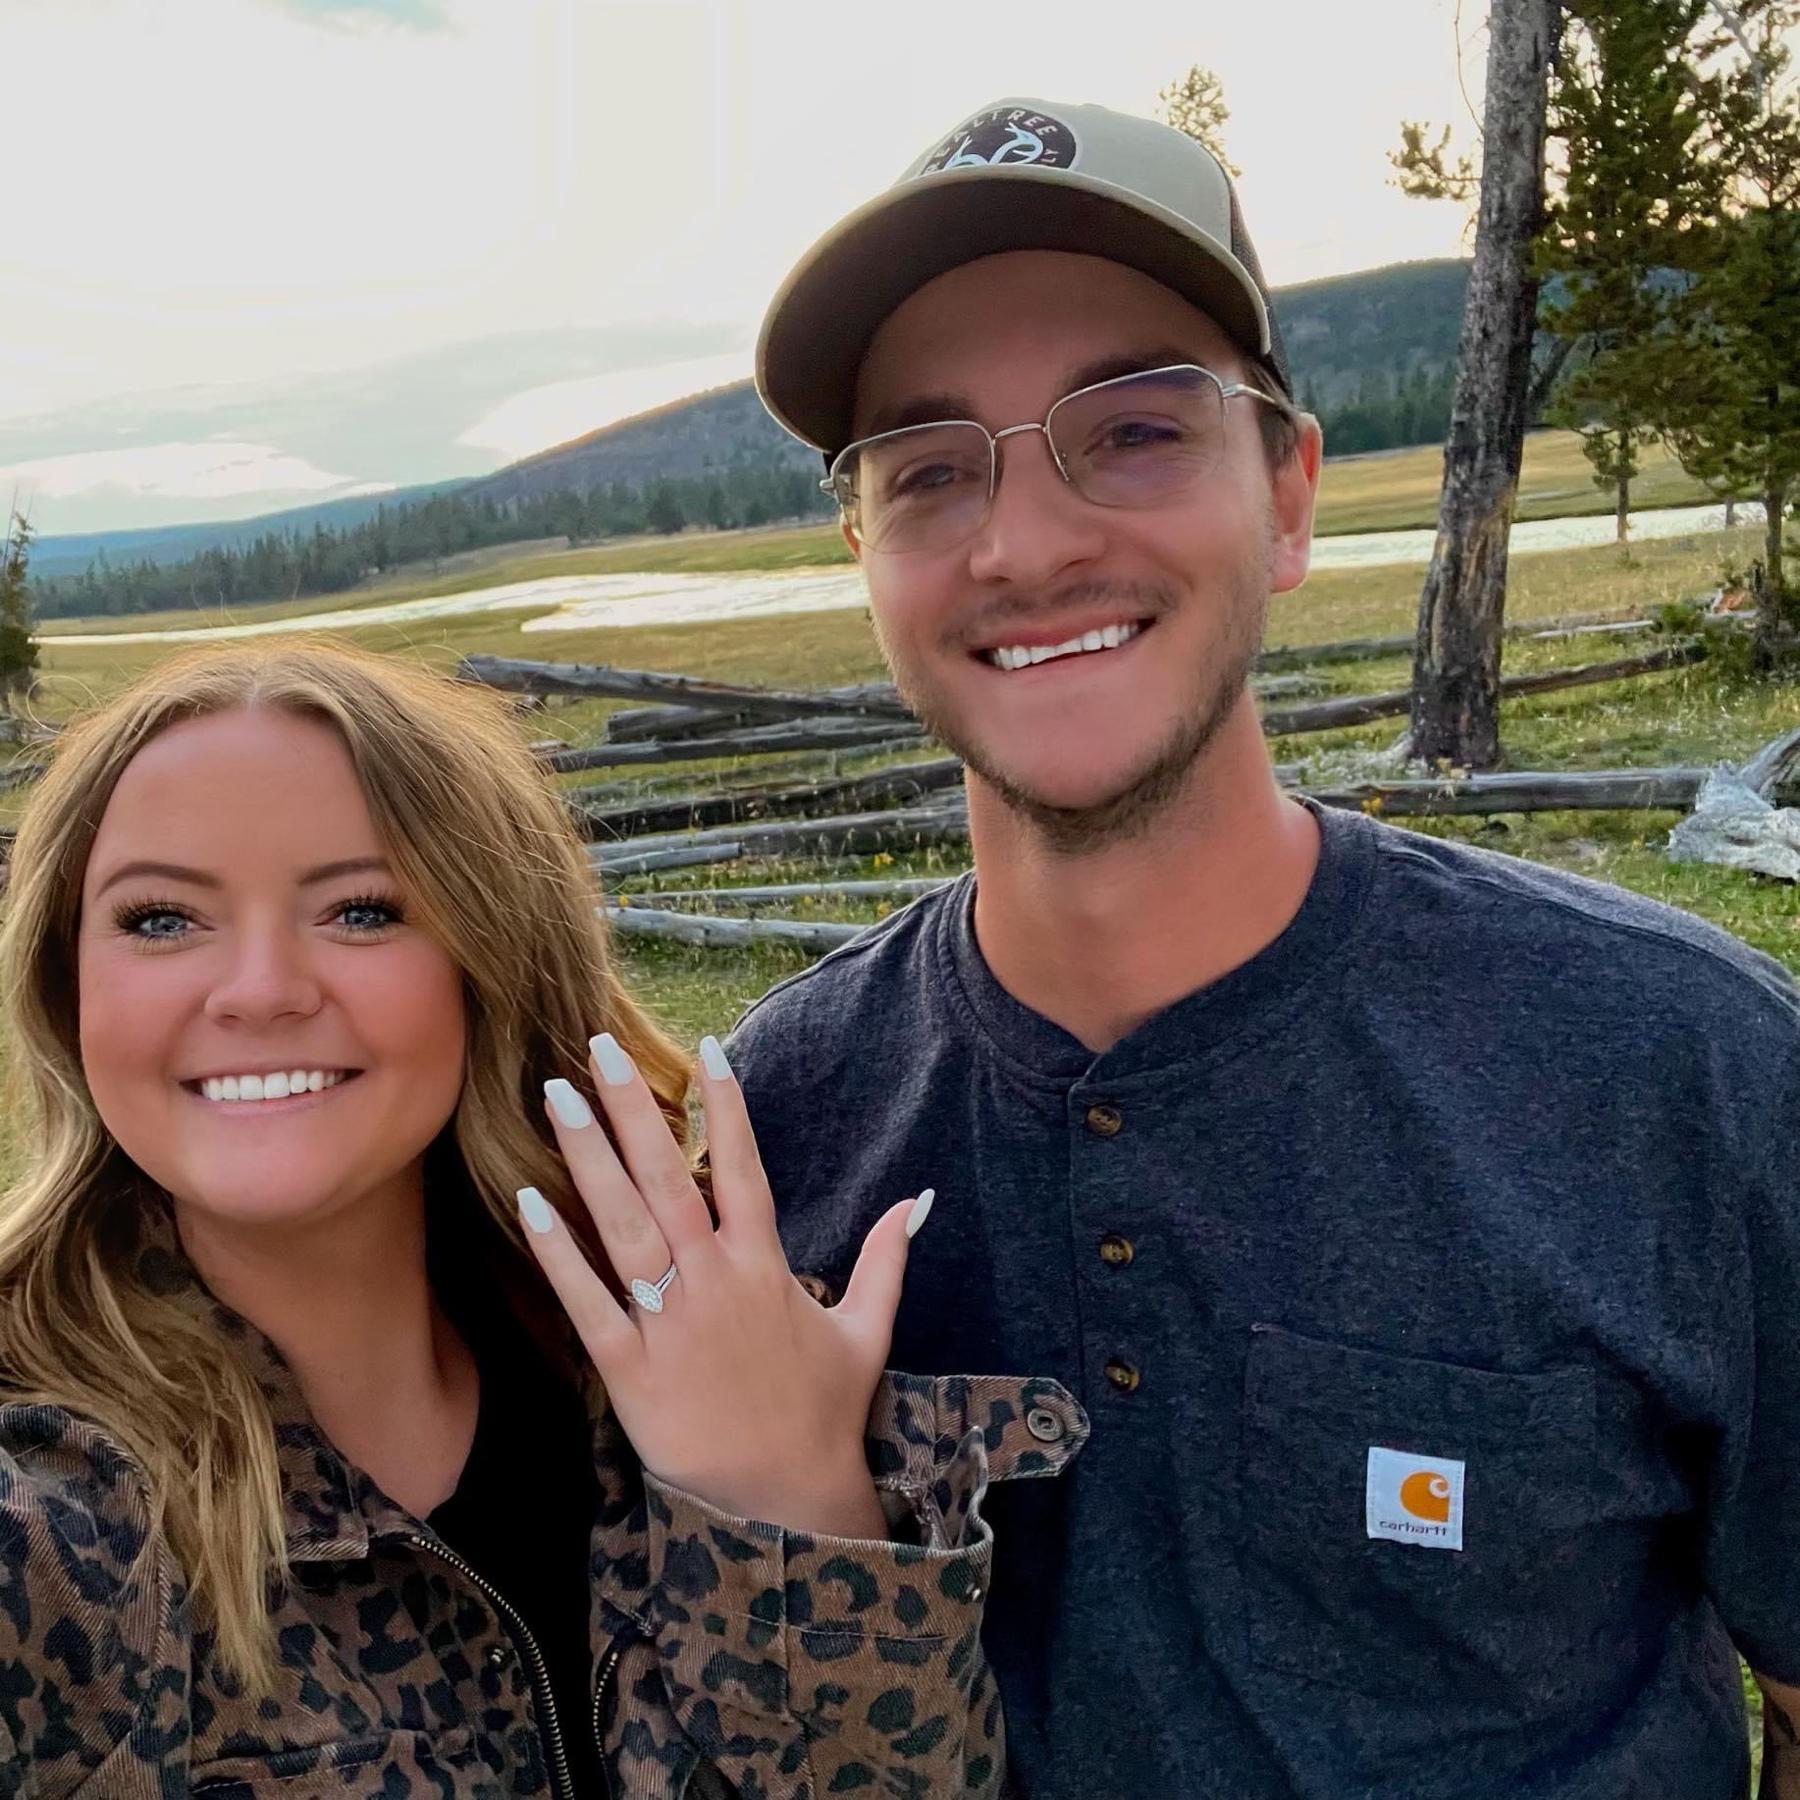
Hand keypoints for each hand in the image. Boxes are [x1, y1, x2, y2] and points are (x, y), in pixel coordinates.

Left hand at [515, 1031, 931, 1538]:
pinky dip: (560, 1256)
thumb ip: (887, 1259)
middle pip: (669, 1180)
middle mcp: (716, 1284)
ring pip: (623, 1228)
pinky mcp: (630, 1373)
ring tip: (555, 1096)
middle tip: (599, 1047)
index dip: (727, 1107)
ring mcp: (672, 1325)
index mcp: (767, 1268)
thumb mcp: (867, 1331)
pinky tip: (528, 1204)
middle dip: (632, 1110)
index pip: (745, 1168)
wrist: (785, 1506)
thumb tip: (920, 1199)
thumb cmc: (825, 1414)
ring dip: (587, 1160)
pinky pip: (589, 1305)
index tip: (708, 1046)